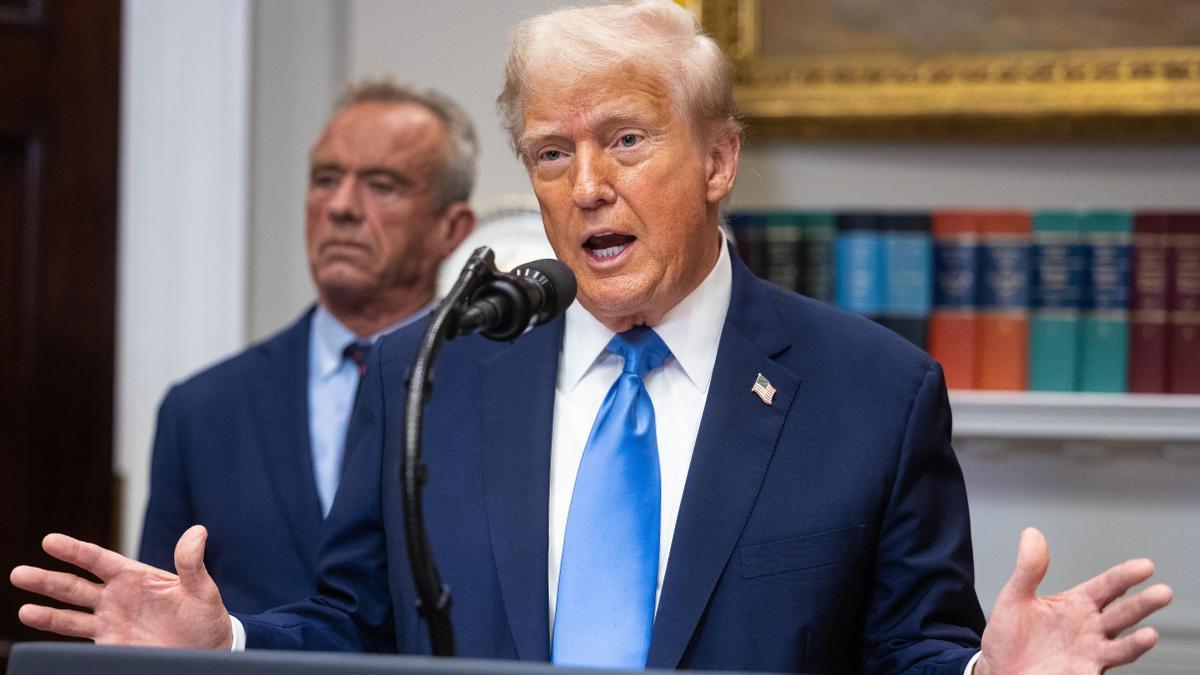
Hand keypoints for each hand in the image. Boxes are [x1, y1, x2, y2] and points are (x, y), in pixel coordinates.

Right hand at [10, 525, 232, 648]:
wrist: (208, 650)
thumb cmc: (206, 617)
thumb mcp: (202, 590)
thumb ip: (192, 564)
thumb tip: (198, 531)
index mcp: (135, 577)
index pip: (98, 559)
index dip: (74, 551)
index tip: (49, 541)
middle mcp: (116, 597)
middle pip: (75, 586)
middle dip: (47, 580)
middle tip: (19, 573)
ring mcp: (110, 621)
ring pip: (69, 613)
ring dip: (45, 611)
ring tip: (22, 607)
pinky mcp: (109, 645)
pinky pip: (77, 641)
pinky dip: (56, 637)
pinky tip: (38, 633)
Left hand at [976, 528, 1171, 674]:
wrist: (999, 670)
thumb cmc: (1009, 636)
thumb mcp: (1014, 597)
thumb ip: (1028, 569)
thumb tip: (1031, 534)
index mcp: (1076, 604)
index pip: (1108, 586)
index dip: (1125, 576)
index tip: (1145, 566)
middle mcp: (1090, 628)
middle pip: (1123, 613)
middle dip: (1143, 604)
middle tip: (1162, 592)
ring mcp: (1089, 652)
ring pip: (1122, 645)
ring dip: (1138, 641)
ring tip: (1151, 634)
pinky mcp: (1082, 673)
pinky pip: (1103, 669)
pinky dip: (1117, 662)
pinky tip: (1124, 658)